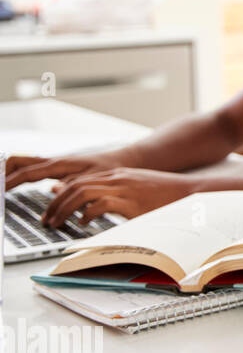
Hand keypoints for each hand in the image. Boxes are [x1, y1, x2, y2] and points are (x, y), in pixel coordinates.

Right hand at [4, 151, 126, 189]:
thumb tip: (53, 191)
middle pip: (17, 162)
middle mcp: (52, 162)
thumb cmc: (109, 169)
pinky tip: (15, 187)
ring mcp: (53, 165)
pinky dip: (19, 177)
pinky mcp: (56, 170)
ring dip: (9, 174)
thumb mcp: (93, 180)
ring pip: (22, 164)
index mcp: (59, 165)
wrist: (122, 161)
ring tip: (1, 189)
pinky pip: (31, 171)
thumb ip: (73, 186)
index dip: (10, 182)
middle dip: (3, 173)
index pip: (27, 172)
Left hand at [40, 168, 196, 228]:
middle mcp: (117, 178)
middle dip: (55, 204)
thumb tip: (92, 209)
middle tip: (47, 220)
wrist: (190, 193)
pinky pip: (100, 205)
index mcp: (117, 175)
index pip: (78, 181)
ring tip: (57, 224)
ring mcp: (123, 188)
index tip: (51, 210)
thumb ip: (114, 196)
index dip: (59, 195)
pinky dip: (86, 214)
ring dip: (64, 209)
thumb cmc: (166, 196)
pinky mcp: (130, 201)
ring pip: (81, 193)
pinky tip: (83, 224)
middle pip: (74, 186)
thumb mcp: (137, 191)